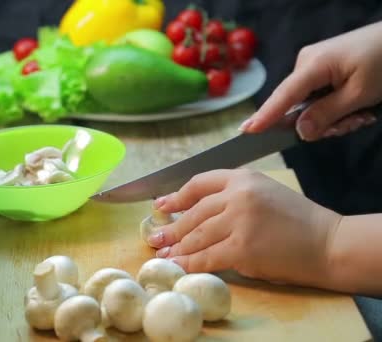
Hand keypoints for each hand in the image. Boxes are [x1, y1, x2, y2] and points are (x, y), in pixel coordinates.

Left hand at [146, 169, 341, 286]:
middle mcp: (239, 195)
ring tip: (162, 253)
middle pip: (194, 213)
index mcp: (243, 178)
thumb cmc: (298, 220)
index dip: (176, 196)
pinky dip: (189, 264)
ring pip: (196, 235)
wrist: (329, 242)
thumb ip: (232, 197)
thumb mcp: (264, 193)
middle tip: (155, 237)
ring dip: (177, 247)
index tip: (160, 205)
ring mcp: (240, 221)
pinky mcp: (242, 248)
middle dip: (171, 227)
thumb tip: (193, 212)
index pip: (199, 183)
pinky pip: (207, 257)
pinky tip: (178, 267)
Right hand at [240, 21, 381, 140]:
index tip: (246, 131)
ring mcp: (314, 67)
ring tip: (362, 115)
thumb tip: (299, 132)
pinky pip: (320, 99)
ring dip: (335, 118)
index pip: (282, 96)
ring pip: (311, 106)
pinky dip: (336, 109)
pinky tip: (358, 109)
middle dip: (322, 122)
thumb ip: (327, 114)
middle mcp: (306, 64)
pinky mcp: (324, 70)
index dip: (265, 116)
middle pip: (298, 107)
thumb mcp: (360, 93)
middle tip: (354, 124)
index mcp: (312, 65)